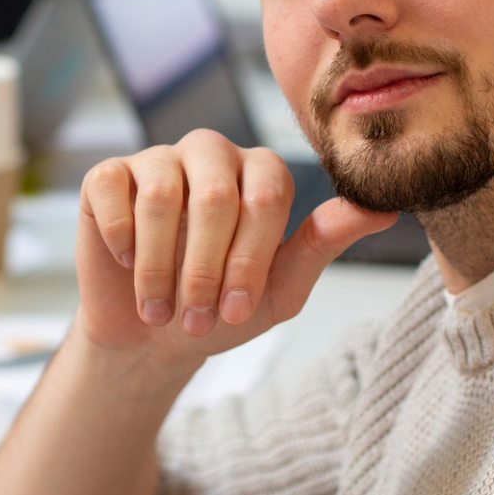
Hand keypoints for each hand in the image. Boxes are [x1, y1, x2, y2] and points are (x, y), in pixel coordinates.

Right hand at [74, 130, 396, 370]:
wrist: (149, 340)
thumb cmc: (220, 311)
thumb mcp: (278, 290)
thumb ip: (324, 244)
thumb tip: (387, 208)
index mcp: (260, 173)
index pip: (266, 196)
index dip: (250, 259)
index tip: (235, 311)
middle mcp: (211, 154)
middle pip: (215, 195)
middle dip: (206, 268)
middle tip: (198, 318)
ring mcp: (157, 159)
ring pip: (162, 194)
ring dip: (161, 266)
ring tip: (160, 309)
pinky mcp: (107, 175)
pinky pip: (111, 187)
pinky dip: (120, 237)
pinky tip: (126, 263)